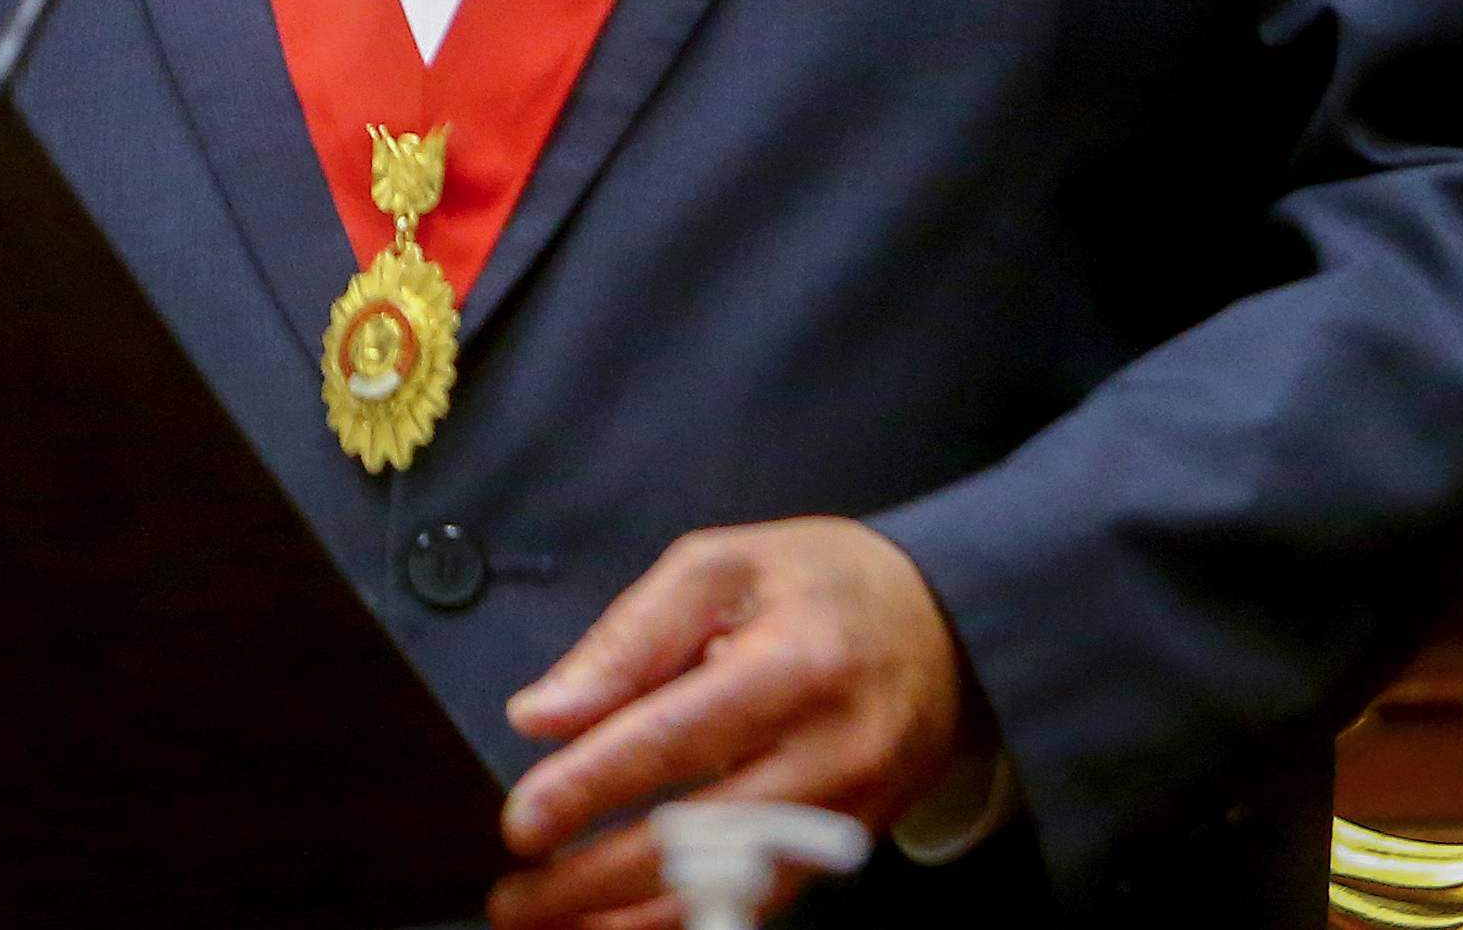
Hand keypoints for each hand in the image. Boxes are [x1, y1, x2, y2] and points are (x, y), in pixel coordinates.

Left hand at [484, 518, 967, 927]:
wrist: (947, 627)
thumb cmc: (818, 584)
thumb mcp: (720, 568)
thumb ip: (628, 640)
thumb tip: (540, 713)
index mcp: (793, 664)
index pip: (676, 738)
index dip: (593, 787)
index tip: (522, 823)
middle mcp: (830, 752)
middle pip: (702, 837)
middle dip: (596, 880)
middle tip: (515, 897)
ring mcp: (850, 812)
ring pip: (734, 890)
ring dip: (633, 921)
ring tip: (550, 927)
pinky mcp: (852, 847)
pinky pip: (764, 901)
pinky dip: (690, 921)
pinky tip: (623, 927)